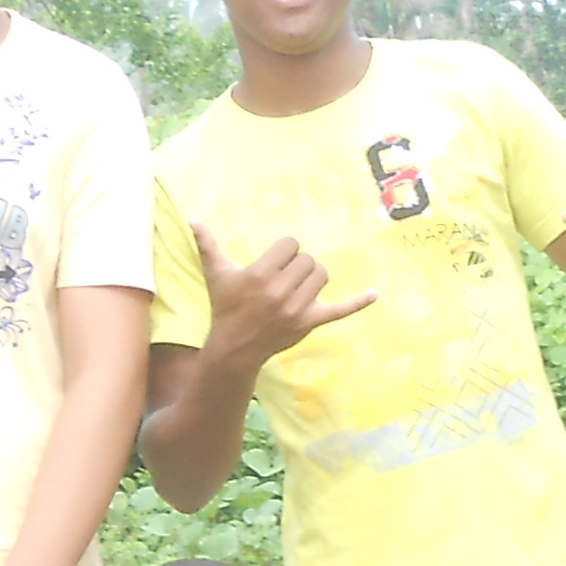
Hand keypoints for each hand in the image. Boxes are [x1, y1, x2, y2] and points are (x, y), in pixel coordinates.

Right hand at [189, 219, 374, 365]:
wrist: (235, 347)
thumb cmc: (225, 307)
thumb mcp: (216, 274)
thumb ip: (207, 245)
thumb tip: (192, 218)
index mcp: (260, 274)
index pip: (290, 245)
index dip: (284, 252)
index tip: (274, 263)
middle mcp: (281, 291)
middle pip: (308, 259)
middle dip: (296, 264)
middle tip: (283, 277)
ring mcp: (298, 308)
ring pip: (321, 276)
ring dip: (313, 277)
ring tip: (297, 285)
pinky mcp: (310, 322)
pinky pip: (339, 311)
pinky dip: (357, 303)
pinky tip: (373, 294)